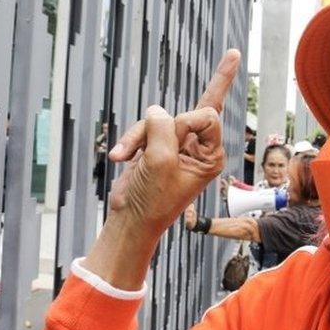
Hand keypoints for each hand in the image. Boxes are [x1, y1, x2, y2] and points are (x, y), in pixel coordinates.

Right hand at [107, 49, 241, 237]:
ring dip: (138, 136)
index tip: (172, 143)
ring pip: (158, 121)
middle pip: (184, 115)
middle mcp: (196, 150)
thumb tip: (155, 110)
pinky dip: (130, 141)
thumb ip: (161, 128)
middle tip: (155, 153)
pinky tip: (120, 156)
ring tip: (124, 156)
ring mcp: (174, 148)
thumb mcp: (161, 161)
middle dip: (162, 128)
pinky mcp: (155, 147)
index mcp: (210, 156)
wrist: (131, 219)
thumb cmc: (153, 201)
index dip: (186, 123)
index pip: (209, 117)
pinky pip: (144, 129)